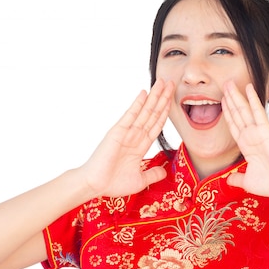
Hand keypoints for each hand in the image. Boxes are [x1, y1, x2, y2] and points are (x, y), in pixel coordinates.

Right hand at [80, 79, 173, 197]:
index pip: (156, 125)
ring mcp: (126, 133)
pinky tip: (144, 93)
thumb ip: (153, 174)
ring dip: (154, 97)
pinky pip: (130, 116)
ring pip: (145, 112)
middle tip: (171, 83)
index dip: (165, 112)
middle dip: (162, 99)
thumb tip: (165, 172)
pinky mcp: (117, 132)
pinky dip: (137, 104)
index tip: (173, 99)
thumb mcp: (140, 180)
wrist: (96, 186)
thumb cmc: (113, 184)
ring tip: (162, 82)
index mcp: (140, 146)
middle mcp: (134, 136)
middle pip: (153, 114)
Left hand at [221, 81, 268, 198]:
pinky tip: (247, 88)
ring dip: (236, 96)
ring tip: (228, 83)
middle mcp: (251, 136)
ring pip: (244, 110)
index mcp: (247, 146)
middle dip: (229, 100)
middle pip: (237, 114)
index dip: (227, 113)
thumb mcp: (248, 182)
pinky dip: (252, 100)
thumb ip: (237, 178)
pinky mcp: (267, 130)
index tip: (221, 101)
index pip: (234, 126)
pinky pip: (257, 112)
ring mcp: (258, 132)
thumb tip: (228, 180)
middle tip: (224, 84)